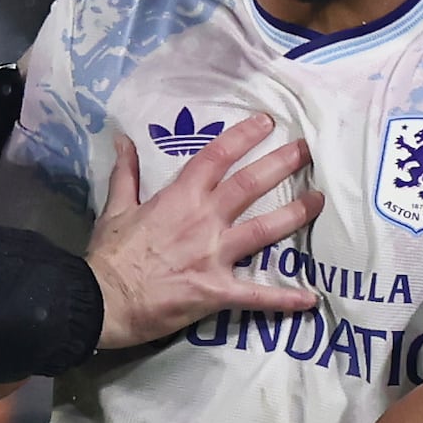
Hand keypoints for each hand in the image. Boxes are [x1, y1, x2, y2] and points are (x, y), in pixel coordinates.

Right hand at [85, 116, 320, 350]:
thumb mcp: (114, 208)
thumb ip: (126, 173)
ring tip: (320, 200)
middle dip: (281, 164)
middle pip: (250, 185)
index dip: (243, 136)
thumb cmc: (109, 256)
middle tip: (307, 149)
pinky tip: (310, 299)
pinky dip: (284, 299)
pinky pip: (257, 295)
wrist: (102, 300)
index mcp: (180, 198)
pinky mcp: (217, 290)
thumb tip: (124, 140)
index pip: (216, 157)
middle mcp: (204, 220)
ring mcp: (215, 255)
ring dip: (295, 214)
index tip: (266, 122)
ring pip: (264, 229)